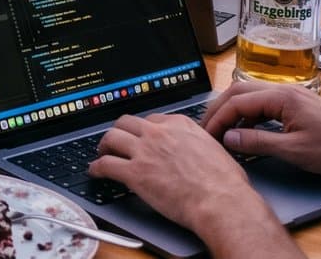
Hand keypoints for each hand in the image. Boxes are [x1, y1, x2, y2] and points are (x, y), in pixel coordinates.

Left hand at [89, 113, 276, 240]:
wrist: (221, 201)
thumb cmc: (226, 183)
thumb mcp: (214, 150)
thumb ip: (198, 143)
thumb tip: (197, 150)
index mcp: (179, 125)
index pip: (152, 119)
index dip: (143, 129)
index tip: (140, 135)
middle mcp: (159, 133)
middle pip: (126, 123)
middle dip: (119, 131)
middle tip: (116, 141)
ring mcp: (144, 151)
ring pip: (111, 138)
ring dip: (104, 145)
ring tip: (102, 152)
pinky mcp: (135, 173)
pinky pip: (106, 165)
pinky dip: (96, 167)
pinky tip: (95, 171)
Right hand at [204, 80, 320, 180]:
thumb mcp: (293, 150)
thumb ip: (257, 142)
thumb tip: (229, 138)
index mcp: (281, 97)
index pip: (237, 102)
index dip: (218, 119)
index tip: (207, 135)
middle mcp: (284, 90)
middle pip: (239, 92)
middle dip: (219, 109)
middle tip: (206, 128)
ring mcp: (291, 95)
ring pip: (250, 95)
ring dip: (233, 110)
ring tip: (222, 130)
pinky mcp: (296, 103)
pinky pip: (263, 102)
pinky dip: (248, 114)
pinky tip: (246, 130)